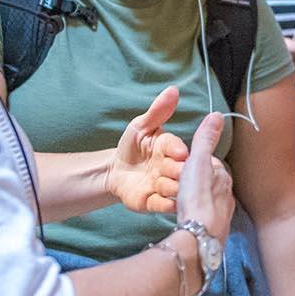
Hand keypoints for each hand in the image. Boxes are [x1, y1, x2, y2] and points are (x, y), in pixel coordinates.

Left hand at [107, 86, 190, 212]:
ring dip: (170, 186)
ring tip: (165, 184)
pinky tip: (167, 202)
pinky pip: (163, 205)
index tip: (180, 153)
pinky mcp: (154, 202)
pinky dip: (165, 204)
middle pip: (178, 169)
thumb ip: (157, 111)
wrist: (114, 171)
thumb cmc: (131, 146)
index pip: (176, 146)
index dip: (177, 150)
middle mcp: (171, 167)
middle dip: (177, 170)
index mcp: (170, 147)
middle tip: (176, 171)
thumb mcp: (140, 127)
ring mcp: (164, 185)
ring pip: (172, 188)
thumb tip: (173, 89)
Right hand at [176, 111, 234, 242]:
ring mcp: (222, 215)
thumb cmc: (197, 197)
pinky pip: (204, 219)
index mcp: (223, 176)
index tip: (181, 165)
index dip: (193, 162)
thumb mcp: (197, 161)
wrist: (199, 236)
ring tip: (180, 203)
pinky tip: (187, 220)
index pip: (210, 163)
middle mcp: (227, 195)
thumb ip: (205, 139)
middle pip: (209, 183)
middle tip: (177, 185)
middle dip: (195, 183)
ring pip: (207, 202)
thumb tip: (217, 114)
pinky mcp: (215, 232)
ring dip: (196, 200)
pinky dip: (196, 217)